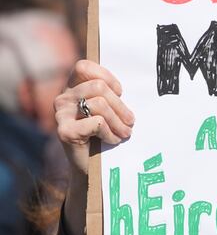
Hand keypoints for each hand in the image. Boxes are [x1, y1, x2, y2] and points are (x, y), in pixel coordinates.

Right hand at [54, 60, 134, 176]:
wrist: (91, 167)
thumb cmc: (105, 134)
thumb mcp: (110, 110)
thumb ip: (112, 95)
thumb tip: (138, 82)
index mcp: (73, 88)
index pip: (84, 67)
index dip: (106, 76)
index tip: (120, 92)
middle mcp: (63, 98)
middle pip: (98, 86)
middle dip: (120, 106)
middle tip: (131, 121)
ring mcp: (61, 114)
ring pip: (99, 104)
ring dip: (118, 122)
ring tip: (125, 133)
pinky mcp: (64, 131)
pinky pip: (97, 123)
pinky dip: (110, 133)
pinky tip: (112, 140)